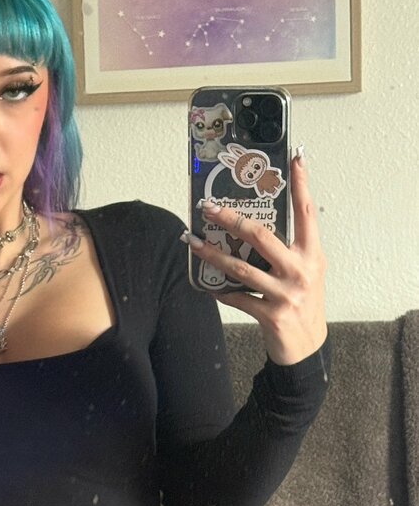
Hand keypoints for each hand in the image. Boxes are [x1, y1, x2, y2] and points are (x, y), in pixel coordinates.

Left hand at [187, 153, 327, 364]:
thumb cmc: (304, 303)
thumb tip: (253, 225)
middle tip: (208, 208)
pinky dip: (219, 291)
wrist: (308, 346)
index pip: (306, 212)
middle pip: (261, 236)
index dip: (302, 184)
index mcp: (312, 254)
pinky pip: (237, 298)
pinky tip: (206, 285)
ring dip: (212, 254)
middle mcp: (301, 270)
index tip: (295, 158)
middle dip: (231, 219)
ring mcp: (286, 293)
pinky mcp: (271, 315)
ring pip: (241, 268)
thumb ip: (289, 249)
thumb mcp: (306, 271)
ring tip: (191, 242)